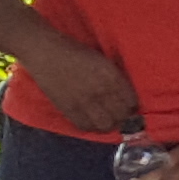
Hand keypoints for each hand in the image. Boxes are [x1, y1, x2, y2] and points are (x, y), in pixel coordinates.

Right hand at [29, 34, 144, 141]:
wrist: (46, 52)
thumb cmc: (76, 52)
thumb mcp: (103, 62)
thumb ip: (114, 78)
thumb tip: (124, 96)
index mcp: (112, 76)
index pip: (131, 101)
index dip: (132, 107)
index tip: (129, 107)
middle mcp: (101, 90)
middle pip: (121, 116)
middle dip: (123, 117)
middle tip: (119, 115)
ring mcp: (85, 101)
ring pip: (105, 125)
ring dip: (108, 125)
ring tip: (106, 121)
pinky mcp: (68, 109)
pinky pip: (85, 126)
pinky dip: (91, 127)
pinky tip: (91, 122)